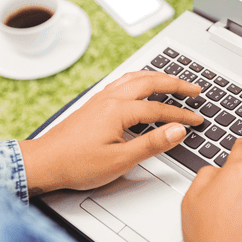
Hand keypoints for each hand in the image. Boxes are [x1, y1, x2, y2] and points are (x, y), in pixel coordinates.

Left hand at [18, 70, 204, 193]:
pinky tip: (141, 85)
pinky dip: (140, 79)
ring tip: (174, 81)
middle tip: (195, 88)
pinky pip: (123, 81)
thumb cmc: (76, 164)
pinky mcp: (94, 103)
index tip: (196, 120)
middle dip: (176, 83)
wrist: (44, 162)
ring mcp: (100, 99)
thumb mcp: (120, 160)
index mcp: (118, 110)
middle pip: (150, 82)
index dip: (181, 115)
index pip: (159, 110)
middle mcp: (109, 98)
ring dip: (158, 77)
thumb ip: (152, 144)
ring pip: (135, 77)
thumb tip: (177, 131)